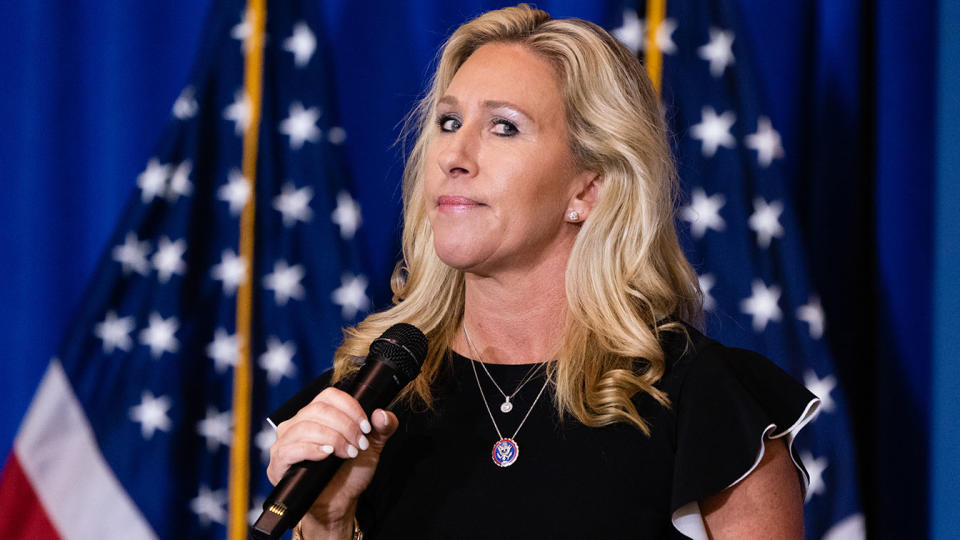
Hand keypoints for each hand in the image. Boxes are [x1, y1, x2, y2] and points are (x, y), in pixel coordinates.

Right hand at [267, 387, 398, 530]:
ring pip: (305, 426)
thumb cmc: (350, 471)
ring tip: (348, 453)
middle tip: (359, 444)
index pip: (329, 396)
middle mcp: (297, 423)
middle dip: (345, 426)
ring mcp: (285, 441)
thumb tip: (381, 414)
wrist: (339, 502)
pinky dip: (311, 449)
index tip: (366, 426)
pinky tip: (327, 454)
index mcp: (317, 413)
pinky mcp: (279, 462)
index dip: (350, 407)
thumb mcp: (373, 446)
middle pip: (318, 409)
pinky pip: (290, 448)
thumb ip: (383, 427)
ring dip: (333, 438)